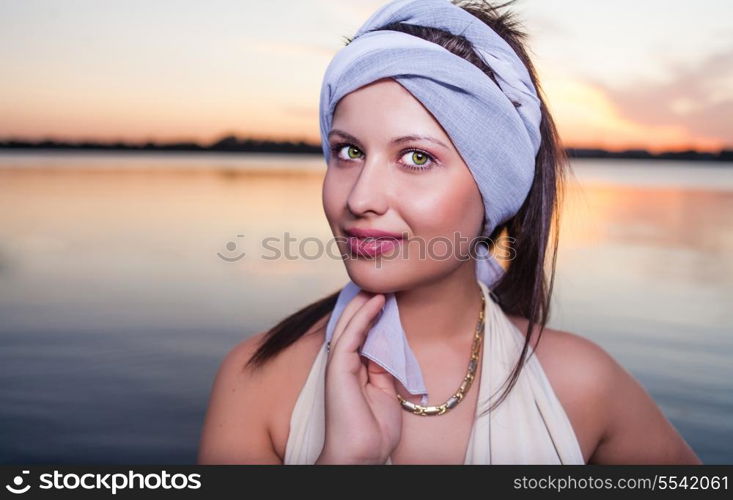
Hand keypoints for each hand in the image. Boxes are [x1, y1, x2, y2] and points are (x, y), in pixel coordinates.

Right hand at [316, 291, 401, 463]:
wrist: (363, 453)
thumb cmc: (374, 431)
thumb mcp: (386, 391)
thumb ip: (383, 367)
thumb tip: (388, 344)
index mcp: (354, 371)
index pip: (362, 335)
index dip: (374, 316)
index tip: (390, 298)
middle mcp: (343, 365)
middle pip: (353, 326)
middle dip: (367, 305)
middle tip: (384, 285)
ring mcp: (338, 365)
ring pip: (349, 325)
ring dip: (364, 304)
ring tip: (380, 286)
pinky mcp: (337, 367)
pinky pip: (350, 334)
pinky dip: (363, 315)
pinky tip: (376, 301)